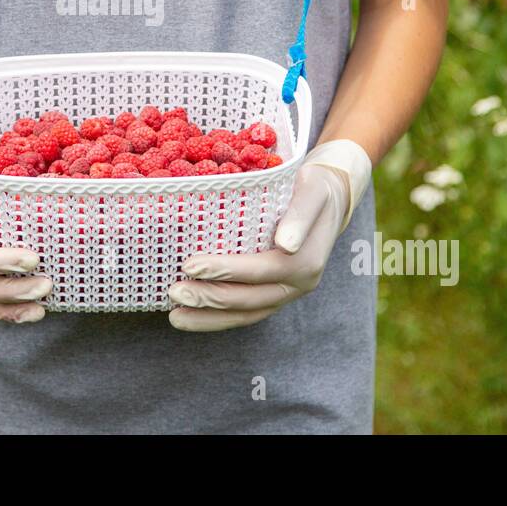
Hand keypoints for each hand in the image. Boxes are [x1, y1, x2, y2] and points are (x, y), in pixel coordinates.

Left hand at [168, 141, 370, 331]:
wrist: (332, 198)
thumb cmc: (315, 188)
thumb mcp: (312, 190)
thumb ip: (300, 215)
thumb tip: (285, 244)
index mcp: (307, 261)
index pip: (260, 269)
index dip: (224, 270)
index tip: (190, 264)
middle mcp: (299, 284)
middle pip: (250, 298)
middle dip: (209, 297)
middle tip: (174, 290)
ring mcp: (287, 293)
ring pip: (246, 314)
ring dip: (209, 316)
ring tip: (175, 315)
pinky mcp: (276, 295)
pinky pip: (246, 313)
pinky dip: (217, 318)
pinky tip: (190, 316)